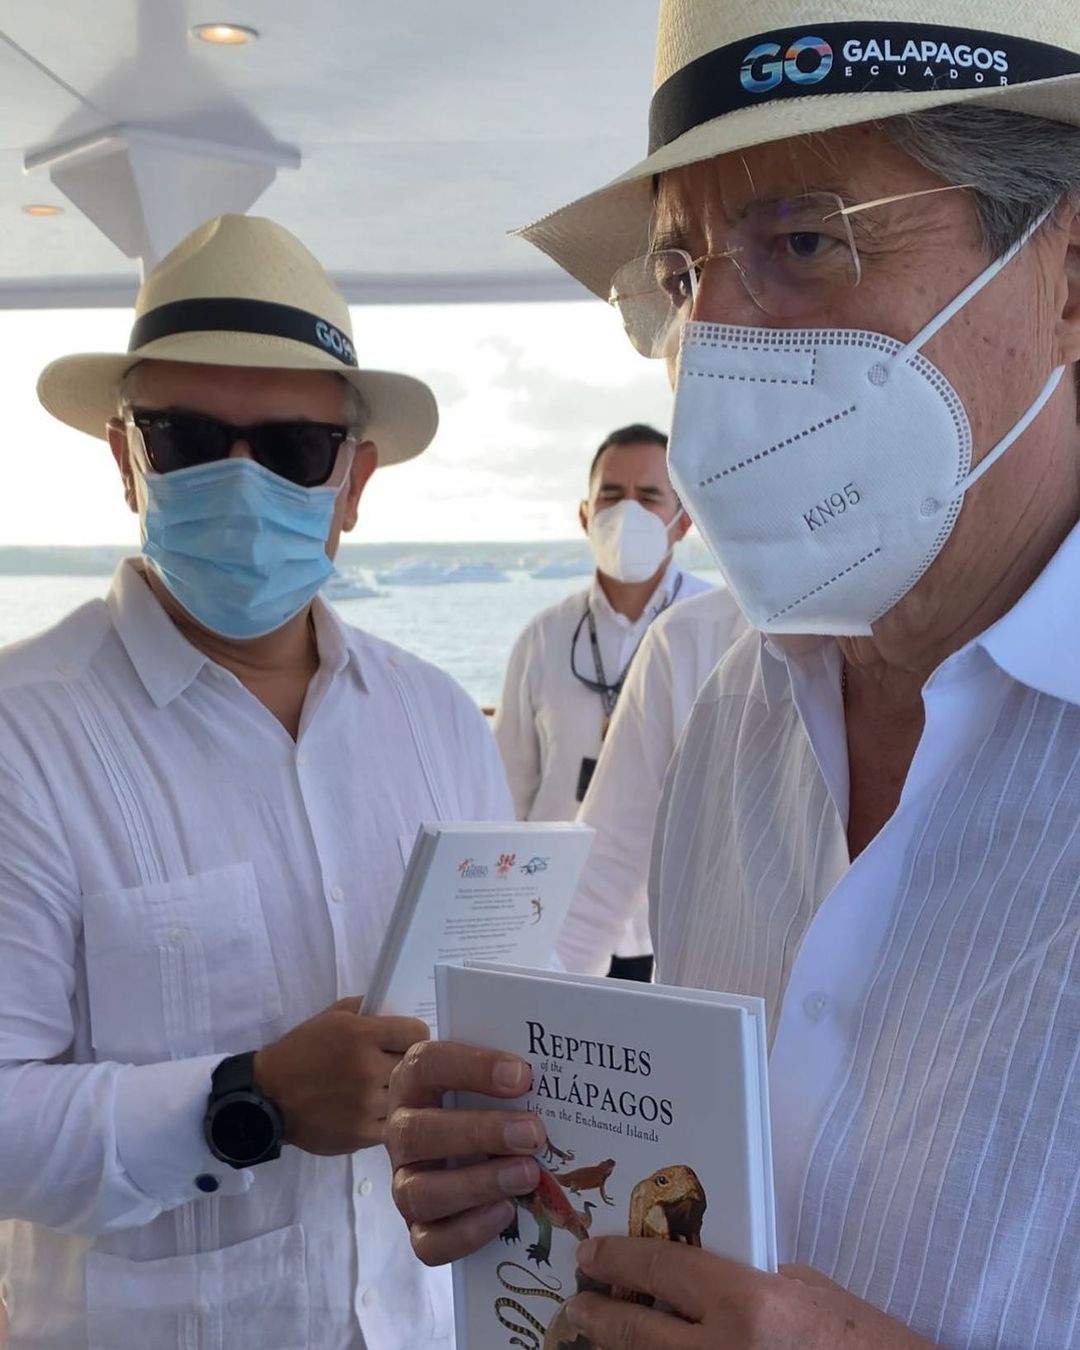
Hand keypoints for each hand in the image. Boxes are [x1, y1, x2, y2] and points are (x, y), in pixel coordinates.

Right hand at [254, 997, 427, 1154]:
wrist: (268, 1097)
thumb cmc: (301, 1050)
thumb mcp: (332, 1016)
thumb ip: (368, 1009)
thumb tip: (400, 1011)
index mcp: (361, 1035)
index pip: (417, 1032)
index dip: (413, 1036)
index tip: (404, 1042)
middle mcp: (368, 1069)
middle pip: (414, 1066)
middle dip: (405, 1064)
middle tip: (391, 1066)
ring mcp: (366, 1105)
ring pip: (405, 1097)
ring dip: (396, 1093)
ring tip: (378, 1090)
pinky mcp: (361, 1135)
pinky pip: (392, 1124)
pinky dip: (385, 1118)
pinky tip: (370, 1111)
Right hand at [386, 1039, 547, 1264]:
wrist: (468, 1148)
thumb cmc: (486, 1103)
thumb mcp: (492, 1081)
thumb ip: (510, 1076)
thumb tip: (556, 1074)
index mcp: (414, 1083)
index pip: (426, 1065)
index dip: (471, 1068)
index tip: (522, 1075)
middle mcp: (401, 1132)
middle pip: (418, 1132)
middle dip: (479, 1133)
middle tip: (532, 1132)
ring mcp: (404, 1183)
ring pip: (418, 1192)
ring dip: (477, 1184)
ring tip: (527, 1175)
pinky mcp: (418, 1229)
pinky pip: (428, 1243)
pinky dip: (468, 1231)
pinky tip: (506, 1212)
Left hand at [563, 1239, 939, 1348]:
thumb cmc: (867, 1342)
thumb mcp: (809, 1291)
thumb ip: (749, 1284)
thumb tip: (697, 1286)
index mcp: (748, 1304)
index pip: (659, 1272)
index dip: (616, 1260)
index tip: (590, 1255)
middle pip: (635, 1334)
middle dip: (597, 1318)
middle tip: (575, 1305)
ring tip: (592, 1343)